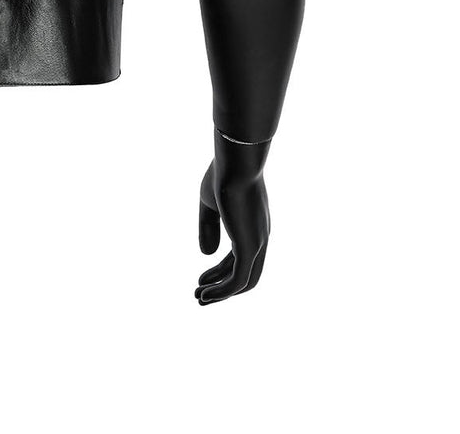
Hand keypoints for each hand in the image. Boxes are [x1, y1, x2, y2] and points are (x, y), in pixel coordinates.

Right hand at [195, 130, 270, 304]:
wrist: (236, 160)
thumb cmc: (222, 174)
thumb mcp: (209, 202)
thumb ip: (208, 228)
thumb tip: (207, 255)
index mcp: (252, 226)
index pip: (239, 258)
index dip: (219, 272)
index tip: (200, 279)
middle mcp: (260, 237)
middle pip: (245, 274)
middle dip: (222, 288)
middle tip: (199, 296)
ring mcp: (258, 243)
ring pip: (244, 282)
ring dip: (222, 294)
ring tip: (199, 299)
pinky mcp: (251, 246)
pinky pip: (238, 279)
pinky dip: (222, 291)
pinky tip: (206, 293)